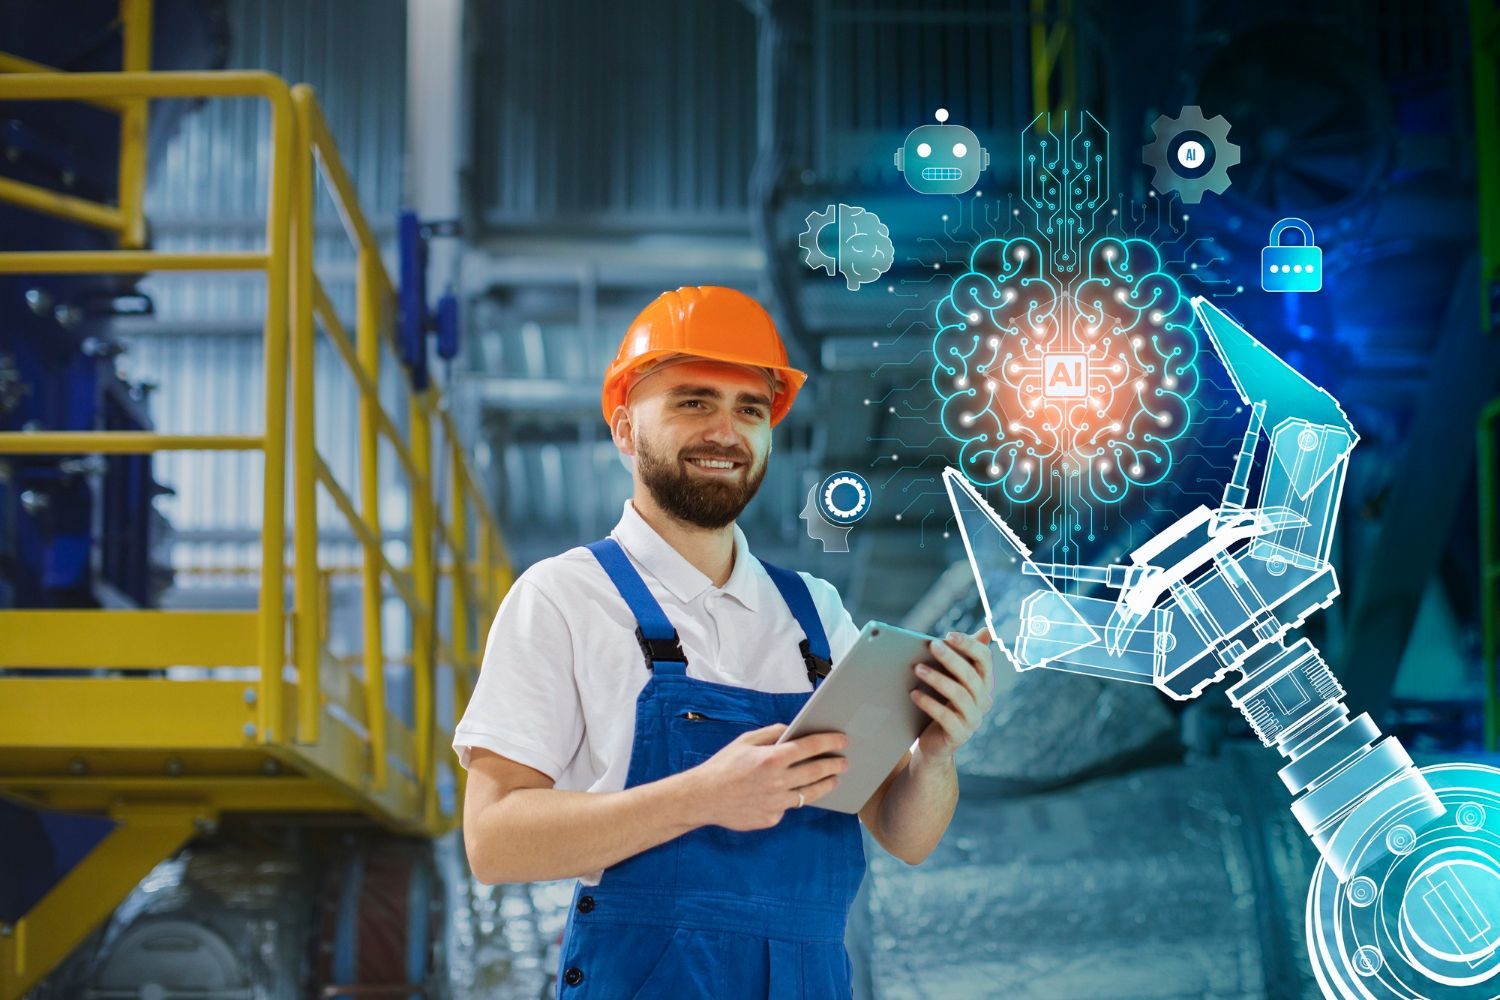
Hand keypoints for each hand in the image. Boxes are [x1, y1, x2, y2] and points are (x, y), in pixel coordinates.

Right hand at [686, 723, 848, 830]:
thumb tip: (792, 731)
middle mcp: (778, 781)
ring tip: (833, 780)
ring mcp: (776, 803)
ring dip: (825, 784)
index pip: (811, 746)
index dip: (830, 741)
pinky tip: (794, 793)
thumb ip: (772, 734)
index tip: (842, 740)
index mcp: (772, 758)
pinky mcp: (772, 818)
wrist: (703, 797)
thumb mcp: (745, 741)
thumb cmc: (723, 766)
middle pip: (817, 771)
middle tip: (844, 762)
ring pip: (810, 794)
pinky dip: (792, 798)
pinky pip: (788, 807)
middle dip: (835, 764)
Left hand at [911, 627, 994, 759]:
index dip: (969, 645)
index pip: (985, 659)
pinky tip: (913, 693)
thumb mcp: (952, 679)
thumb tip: (988, 630)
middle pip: (971, 675)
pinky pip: (945, 717)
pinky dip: (929, 703)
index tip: (948, 635)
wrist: (934, 742)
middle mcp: (983, 701)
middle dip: (951, 658)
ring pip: (959, 695)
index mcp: (984, 683)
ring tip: (917, 668)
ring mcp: (973, 720)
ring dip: (937, 679)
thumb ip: (964, 655)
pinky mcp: (959, 735)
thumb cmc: (942, 703)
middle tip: (932, 645)